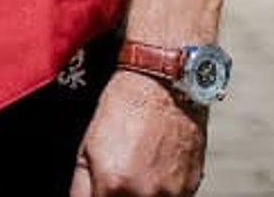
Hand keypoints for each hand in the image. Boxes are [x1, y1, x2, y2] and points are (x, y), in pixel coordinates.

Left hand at [69, 70, 205, 196]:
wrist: (165, 87)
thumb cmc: (124, 109)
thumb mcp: (87, 145)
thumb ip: (82, 183)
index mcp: (114, 185)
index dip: (92, 196)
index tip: (94, 189)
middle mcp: (146, 196)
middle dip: (112, 194)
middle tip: (111, 180)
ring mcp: (173, 195)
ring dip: (136, 195)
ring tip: (133, 173)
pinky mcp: (192, 188)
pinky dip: (158, 193)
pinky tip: (152, 172)